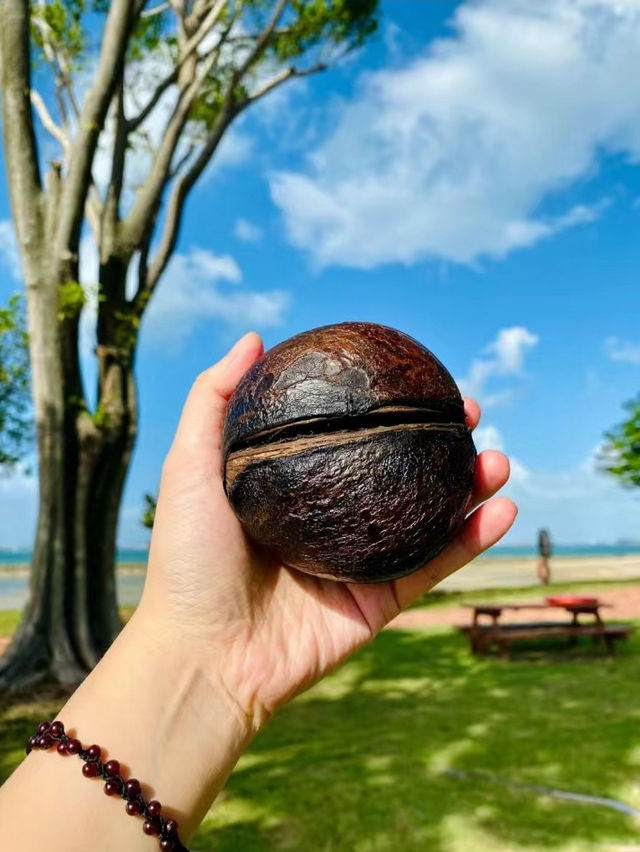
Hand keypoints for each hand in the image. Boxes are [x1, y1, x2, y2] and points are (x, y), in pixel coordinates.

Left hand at [139, 333, 515, 729]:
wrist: (202, 656)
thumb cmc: (187, 561)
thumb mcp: (190, 467)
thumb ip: (215, 401)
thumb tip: (254, 337)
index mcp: (296, 488)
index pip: (352, 435)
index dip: (386, 406)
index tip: (415, 376)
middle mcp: (333, 519)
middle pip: (398, 470)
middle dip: (439, 440)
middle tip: (468, 412)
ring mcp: (359, 561)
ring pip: (428, 516)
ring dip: (471, 487)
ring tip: (497, 459)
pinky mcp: (379, 603)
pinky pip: (435, 566)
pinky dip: (473, 540)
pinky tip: (505, 509)